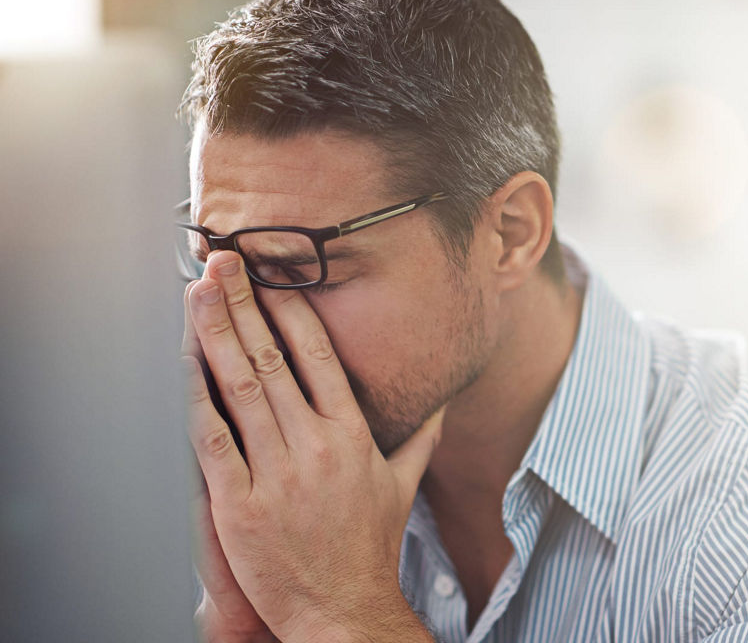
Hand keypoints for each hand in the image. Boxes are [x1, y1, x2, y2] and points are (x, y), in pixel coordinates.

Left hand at [184, 250, 442, 642]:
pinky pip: (212, 440)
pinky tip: (183, 362)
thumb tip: (442, 405)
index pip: (319, 355)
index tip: (272, 275)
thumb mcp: (402, 486)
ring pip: (240, 388)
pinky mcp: (240, 504)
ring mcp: (277, 473)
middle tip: (225, 261)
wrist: (344, 610)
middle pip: (273, 359)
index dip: (291, 309)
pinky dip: (195, 397)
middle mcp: (317, 446)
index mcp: (353, 435)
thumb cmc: (370, 548)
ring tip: (198, 291)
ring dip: (216, 334)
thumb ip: (421, 438)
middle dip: (245, 304)